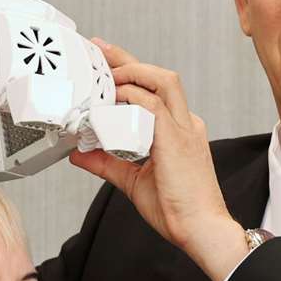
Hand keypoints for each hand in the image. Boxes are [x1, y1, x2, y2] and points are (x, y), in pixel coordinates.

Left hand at [70, 39, 247, 280]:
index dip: (130, 71)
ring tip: (105, 74)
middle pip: (159, 75)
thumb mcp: (132, 181)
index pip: (155, 89)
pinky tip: (112, 99)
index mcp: (179, 129)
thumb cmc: (177, 209)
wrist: (201, 229)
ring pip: (161, 81)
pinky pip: (153, 107)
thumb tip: (80, 154)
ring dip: (131, 72)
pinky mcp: (177, 140)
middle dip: (128, 59)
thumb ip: (107, 163)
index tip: (106, 60)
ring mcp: (184, 129)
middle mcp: (185, 123)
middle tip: (99, 51)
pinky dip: (131, 98)